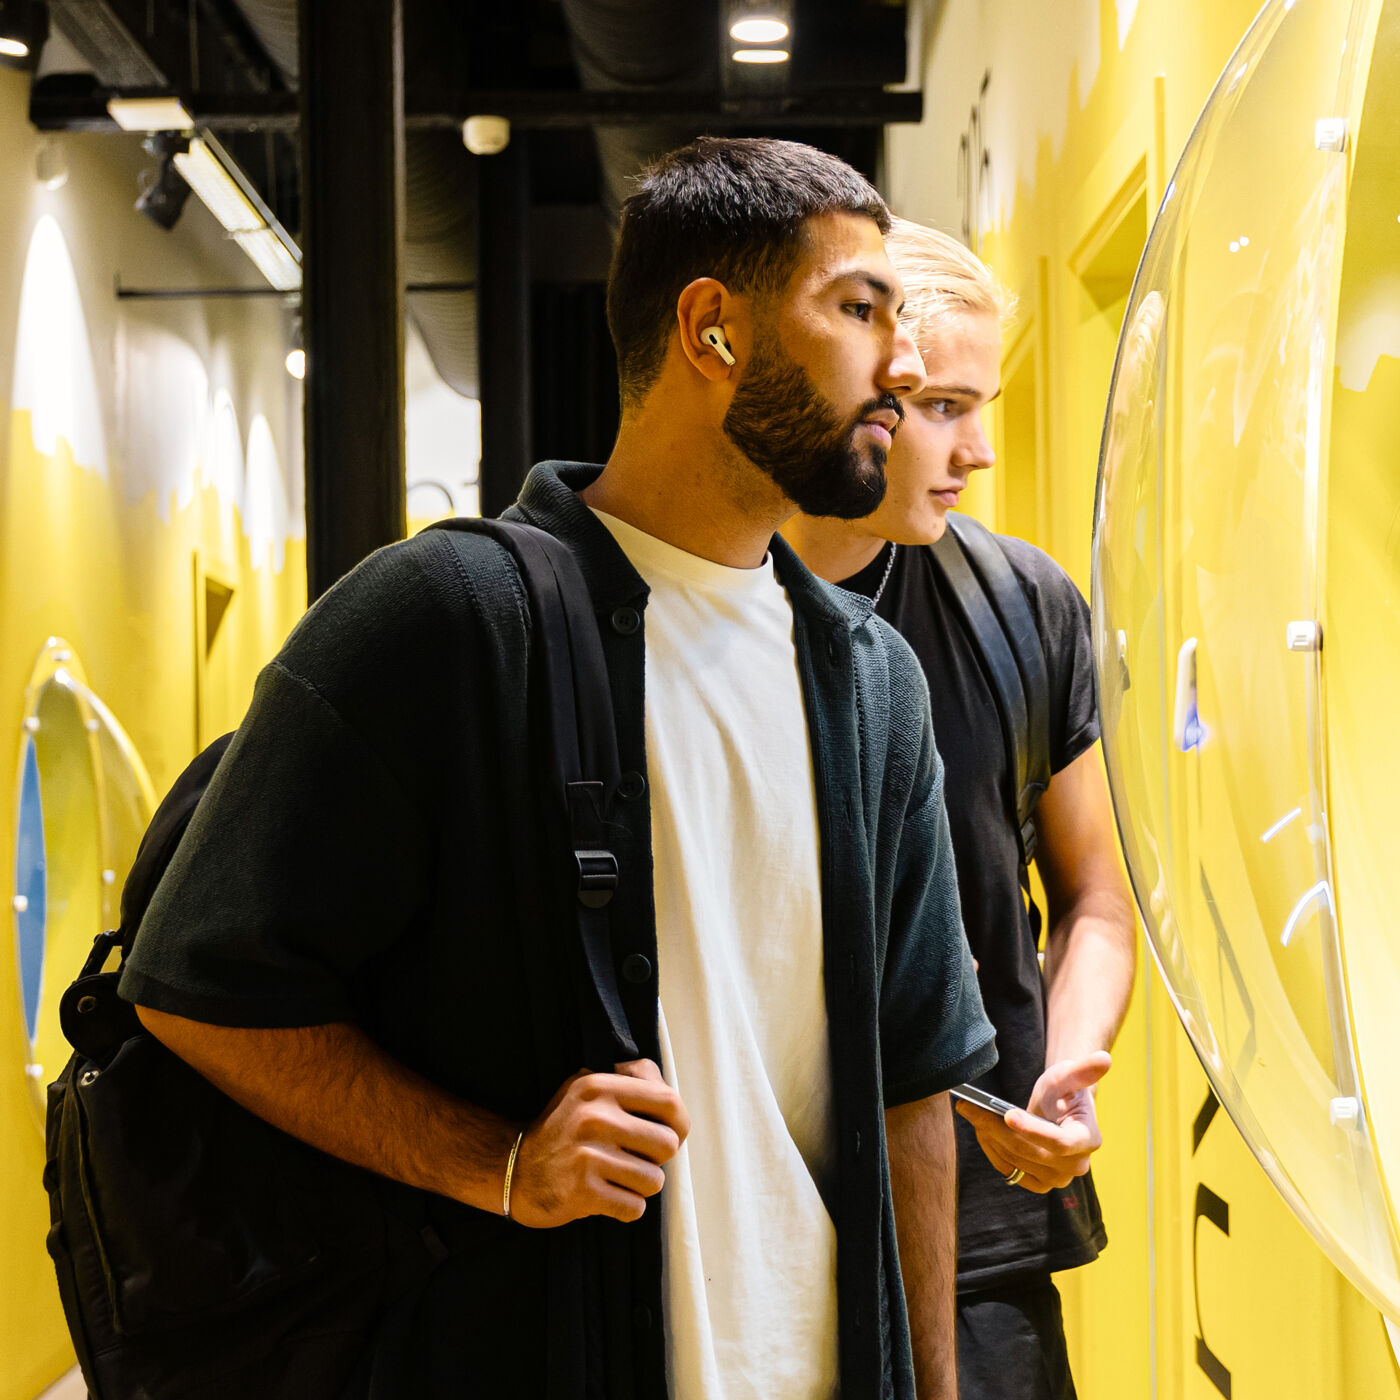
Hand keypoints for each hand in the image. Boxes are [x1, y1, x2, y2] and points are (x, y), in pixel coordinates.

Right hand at [508, 1059, 689, 1227]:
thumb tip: (667, 1089)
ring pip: (654, 1181)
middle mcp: (595, 1117)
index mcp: (600, 1087)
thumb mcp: (587, 1087)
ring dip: (641, 1186)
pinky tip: (608, 1197)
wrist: (514, 1170)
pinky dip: (627, 1208)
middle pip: (667, 1144)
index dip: (679, 1123)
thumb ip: (629, 1079)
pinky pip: (635, 1207)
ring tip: (618, 1178)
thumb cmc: (563, 1128)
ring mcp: (588, 1156)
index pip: (669, 1102)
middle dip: (657, 1158)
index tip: (670, 1134)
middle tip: (635, 1159)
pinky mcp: (582, 1191)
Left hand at [953, 1052, 1110, 1192]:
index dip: (1034, 1131)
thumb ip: (1085, 1069)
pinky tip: (980, 1129)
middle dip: (997, 1128)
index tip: (1008, 1114)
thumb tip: (1104, 1059)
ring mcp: (1057, 1179)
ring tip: (971, 1113)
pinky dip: (992, 1150)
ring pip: (1016, 1160)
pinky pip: (1010, 1171)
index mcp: (1088, 1140)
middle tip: (970, 1107)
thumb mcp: (1070, 1075)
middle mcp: (1076, 1166)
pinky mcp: (1038, 1183)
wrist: (1058, 1110)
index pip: (1061, 1143)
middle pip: (1031, 1151)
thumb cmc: (1064, 1090)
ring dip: (990, 1137)